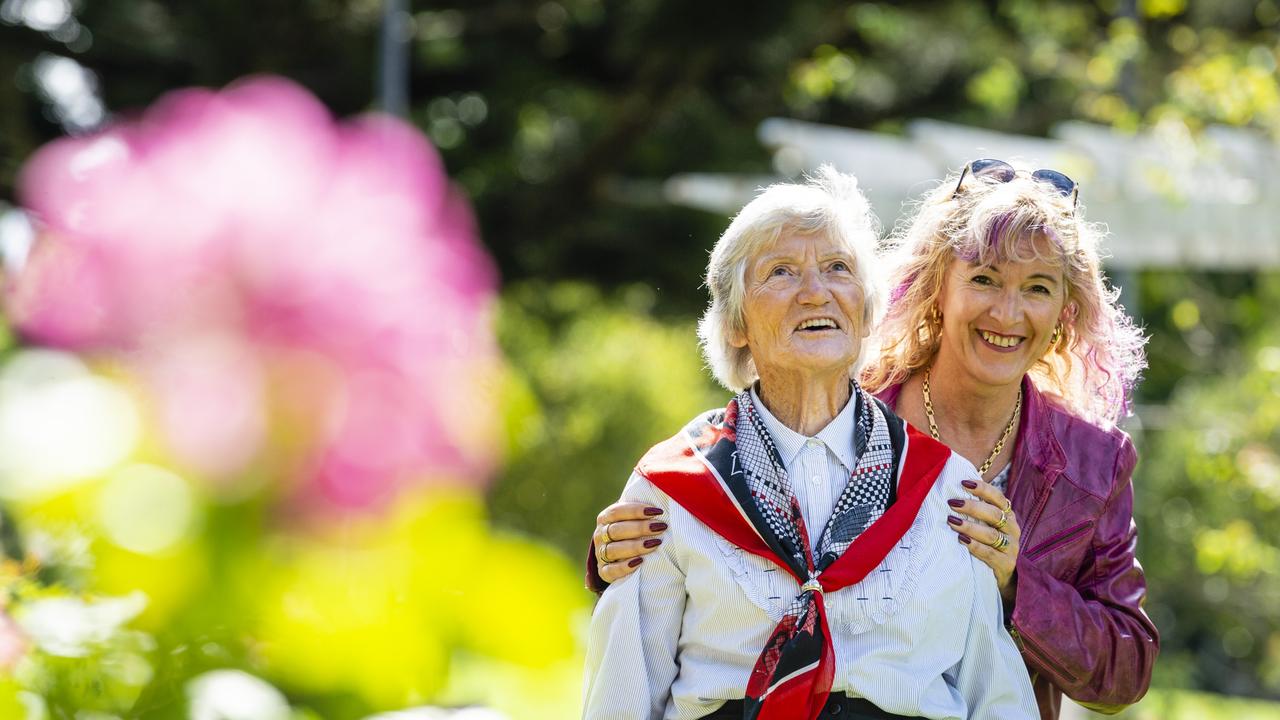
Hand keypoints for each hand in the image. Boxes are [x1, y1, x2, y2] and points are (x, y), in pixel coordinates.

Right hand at [593, 501, 667, 583]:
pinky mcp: (603, 572)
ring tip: (655, 544)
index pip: (617, 512)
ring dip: (635, 546)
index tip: (658, 511)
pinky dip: (624, 567)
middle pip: (617, 530)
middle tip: (660, 527)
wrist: (618, 558)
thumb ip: (641, 508)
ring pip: (614, 550)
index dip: (637, 511)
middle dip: (640, 528)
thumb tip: (660, 487)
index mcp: (605, 518)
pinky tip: (639, 562)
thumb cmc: (632, 531)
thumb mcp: (632, 518)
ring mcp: (600, 554)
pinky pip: (610, 571)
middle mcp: (600, 535)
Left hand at [946, 478, 1020, 601]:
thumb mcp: (988, 525)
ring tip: (952, 522)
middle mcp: (1012, 529)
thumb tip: (954, 491)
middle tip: (952, 503)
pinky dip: (975, 546)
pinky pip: (990, 554)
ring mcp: (1011, 547)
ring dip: (970, 527)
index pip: (998, 498)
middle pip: (994, 514)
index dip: (982, 488)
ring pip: (991, 534)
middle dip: (972, 507)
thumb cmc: (990, 544)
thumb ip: (978, 510)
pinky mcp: (1006, 564)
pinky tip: (961, 540)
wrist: (1005, 575)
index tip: (963, 482)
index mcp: (1008, 515)